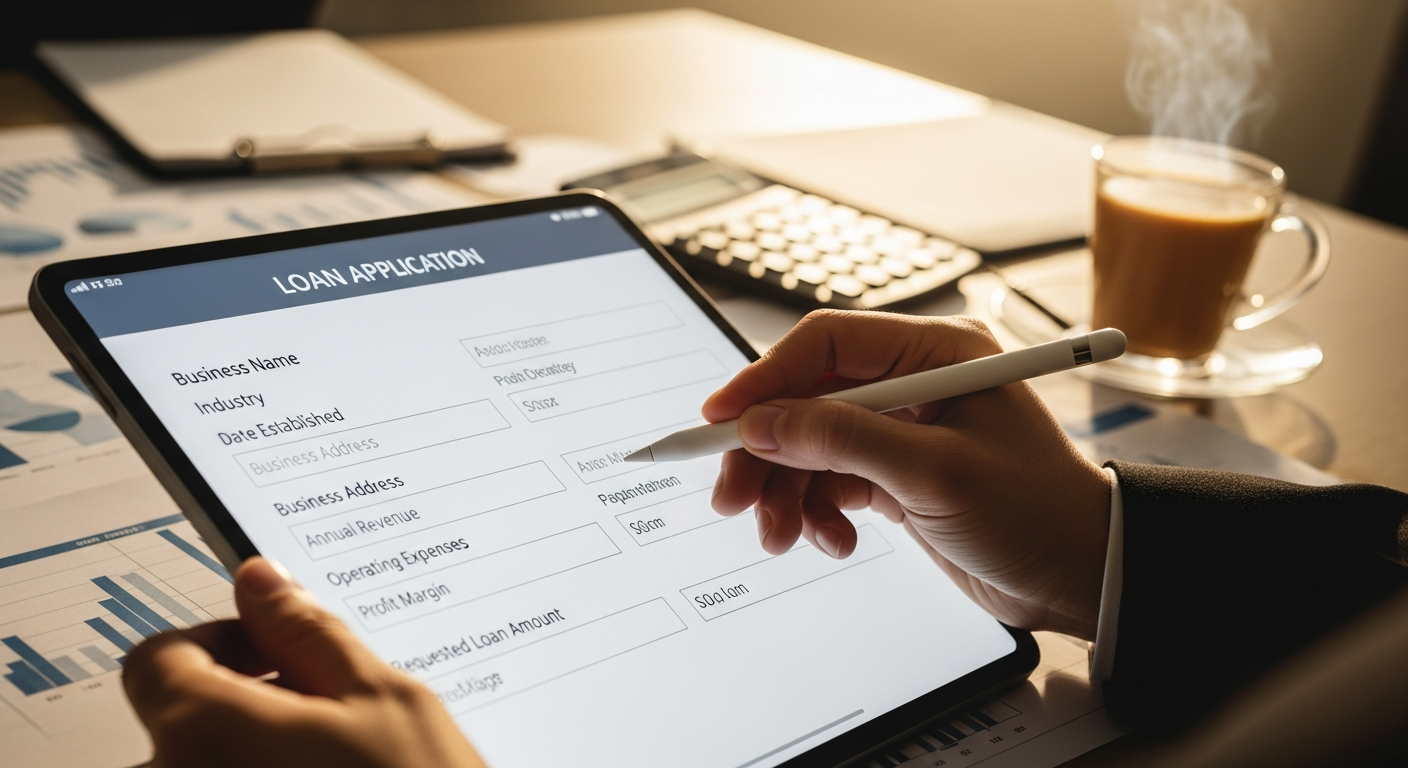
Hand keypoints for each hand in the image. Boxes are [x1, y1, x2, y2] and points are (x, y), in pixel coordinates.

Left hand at [122, 557, 484, 767]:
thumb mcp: (383, 699)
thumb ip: (307, 632)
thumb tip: (260, 580)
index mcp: (199, 730)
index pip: (159, 658)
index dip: (223, 643)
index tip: (278, 656)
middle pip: (179, 720)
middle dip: (249, 706)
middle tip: (333, 718)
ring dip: (257, 758)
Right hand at [706, 310, 1112, 638]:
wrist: (1082, 574)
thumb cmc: (1037, 511)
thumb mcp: (934, 474)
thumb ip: (842, 440)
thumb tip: (763, 424)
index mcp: (934, 353)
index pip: (824, 345)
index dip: (765, 379)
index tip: (720, 419)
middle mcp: (913, 382)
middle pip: (806, 399)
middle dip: (766, 451)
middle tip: (732, 497)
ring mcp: (903, 429)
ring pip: (811, 445)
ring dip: (787, 491)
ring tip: (782, 537)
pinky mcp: (897, 471)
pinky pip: (831, 479)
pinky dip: (819, 511)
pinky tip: (834, 540)